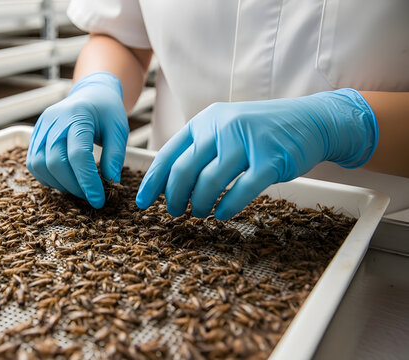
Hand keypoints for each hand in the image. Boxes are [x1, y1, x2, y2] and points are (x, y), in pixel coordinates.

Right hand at [27, 72, 128, 207]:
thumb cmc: (107, 111)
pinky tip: (64, 181)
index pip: (78, 155)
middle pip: (55, 162)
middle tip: (89, 196)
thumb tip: (110, 184)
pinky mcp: (34, 135)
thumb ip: (115, 156)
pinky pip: (33, 162)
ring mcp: (41, 127)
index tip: (99, 199)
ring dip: (58, 184)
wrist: (90, 93)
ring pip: (39, 164)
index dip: (87, 181)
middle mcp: (54, 120)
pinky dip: (47, 177)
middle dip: (73, 186)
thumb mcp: (119, 130)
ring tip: (77, 189)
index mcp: (78, 115)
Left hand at [136, 89, 377, 218]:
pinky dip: (227, 206)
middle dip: (174, 198)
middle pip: (184, 170)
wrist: (313, 121)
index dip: (154, 181)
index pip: (169, 154)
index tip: (143, 202)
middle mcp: (222, 127)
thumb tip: (169, 182)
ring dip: (199, 205)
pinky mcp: (270, 159)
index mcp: (205, 121)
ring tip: (200, 213)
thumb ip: (200, 149)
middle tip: (175, 213)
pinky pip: (241, 190)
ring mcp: (247, 142)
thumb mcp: (226, 129)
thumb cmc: (262, 132)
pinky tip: (222, 214)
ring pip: (209, 182)